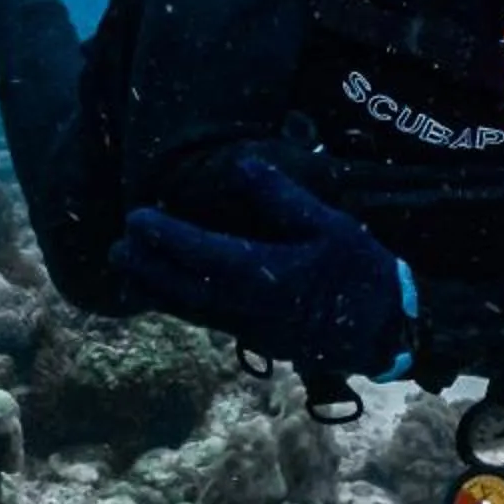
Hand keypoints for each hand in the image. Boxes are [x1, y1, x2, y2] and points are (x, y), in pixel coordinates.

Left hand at [114, 158, 413, 376]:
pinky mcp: (258, 339)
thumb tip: (239, 164)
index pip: (199, 253)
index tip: (136, 218)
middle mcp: (248, 307)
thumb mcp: (330, 224)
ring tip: (126, 272)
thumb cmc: (361, 272)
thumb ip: (281, 196)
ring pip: (189, 310)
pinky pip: (206, 320)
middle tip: (116, 247)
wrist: (387, 330)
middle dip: (145, 267)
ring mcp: (250, 328)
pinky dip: (178, 306)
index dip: (164, 236)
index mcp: (264, 275)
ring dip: (154, 290)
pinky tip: (169, 294)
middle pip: (182, 288)